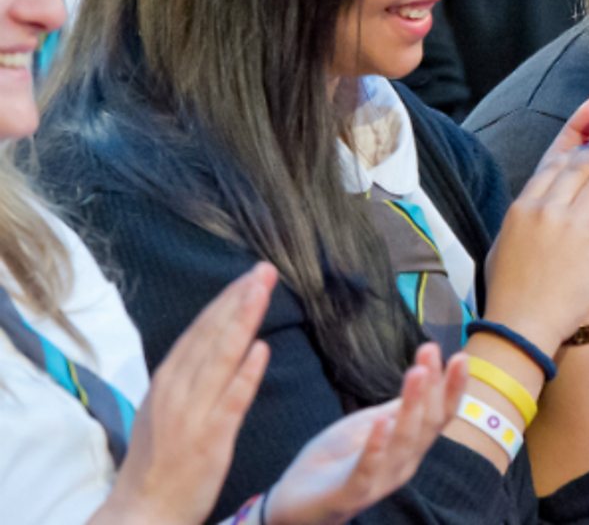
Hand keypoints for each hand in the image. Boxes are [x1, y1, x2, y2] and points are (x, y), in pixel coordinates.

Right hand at [94, 264, 275, 524]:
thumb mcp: (166, 409)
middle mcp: (176, 392)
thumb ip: (189, 377)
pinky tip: (262, 349)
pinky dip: (245, 374)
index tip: (248, 277)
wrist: (143, 510)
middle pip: (210, 336)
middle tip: (264, 270)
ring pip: (220, 359)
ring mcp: (192, 414)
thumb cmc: (159, 461)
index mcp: (166, 382)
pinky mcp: (209, 439)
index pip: (199, 332)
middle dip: (238, 300)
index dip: (225, 301)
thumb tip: (214, 343)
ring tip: (262, 291)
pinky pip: (230, 401)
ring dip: (242, 322)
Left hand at [264, 345, 467, 524]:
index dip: (452, 387)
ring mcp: (380, 480)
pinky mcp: (350, 494)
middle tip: (430, 349)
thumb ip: (397, 407)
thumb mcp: (369, 424)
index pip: (440, 414)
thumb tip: (425, 374)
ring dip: (412, 406)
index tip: (460, 355)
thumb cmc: (335, 461)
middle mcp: (404, 463)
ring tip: (416, 373)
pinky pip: (366, 470)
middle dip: (433, 386)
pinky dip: (376, 446)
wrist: (296, 504)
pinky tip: (380, 422)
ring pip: (405, 442)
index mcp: (409, 446)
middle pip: (428, 424)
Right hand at [484, 94, 588, 350]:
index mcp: (523, 205)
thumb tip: (537, 194)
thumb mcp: (506, 240)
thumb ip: (523, 212)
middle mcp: (546, 208)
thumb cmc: (509, 289)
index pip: (555, 161)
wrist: (520, 326)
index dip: (578, 139)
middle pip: (582, 164)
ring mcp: (572, 223)